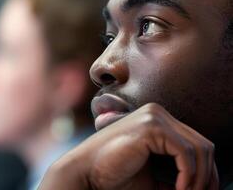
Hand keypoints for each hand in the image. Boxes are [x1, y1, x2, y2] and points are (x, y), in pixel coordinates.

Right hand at [39, 103, 218, 189]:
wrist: (86, 173)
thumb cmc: (115, 176)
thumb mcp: (154, 178)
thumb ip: (178, 178)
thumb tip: (205, 188)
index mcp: (157, 120)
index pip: (196, 143)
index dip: (206, 171)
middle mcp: (157, 113)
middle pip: (203, 145)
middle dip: (208, 176)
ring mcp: (154, 116)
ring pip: (199, 149)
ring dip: (199, 179)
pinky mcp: (151, 126)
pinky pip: (186, 153)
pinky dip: (189, 175)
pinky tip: (180, 189)